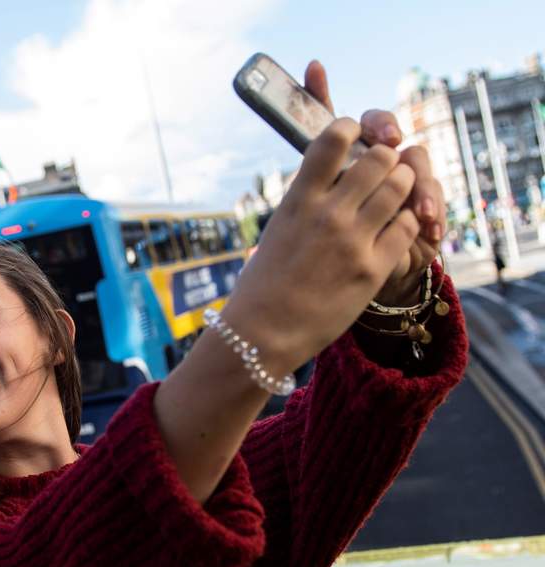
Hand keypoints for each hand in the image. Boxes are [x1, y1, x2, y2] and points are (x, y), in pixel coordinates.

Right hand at [225, 115, 419, 371]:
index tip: (355, 135)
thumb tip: (322, 180)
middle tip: (383, 168)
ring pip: (400, 186)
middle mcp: (328, 214)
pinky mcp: (373, 269)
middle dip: (385, 157)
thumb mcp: (276, 231)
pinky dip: (408, 219)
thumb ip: (303, 202)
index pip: (333, 138)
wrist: (263, 334)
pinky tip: (397, 226)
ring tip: (396, 193)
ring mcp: (353, 241)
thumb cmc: (261, 285)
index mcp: (298, 200)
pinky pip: (408, 225)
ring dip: (403, 184)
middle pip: (378, 157)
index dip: (351, 128)